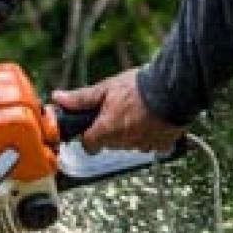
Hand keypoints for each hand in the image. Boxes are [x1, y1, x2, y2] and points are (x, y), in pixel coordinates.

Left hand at [51, 68, 182, 153]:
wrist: (175, 86)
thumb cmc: (139, 87)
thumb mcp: (105, 89)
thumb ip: (80, 99)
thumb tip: (58, 99)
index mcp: (106, 131)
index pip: (88, 144)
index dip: (89, 134)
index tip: (94, 125)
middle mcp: (123, 142)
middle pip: (109, 143)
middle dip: (111, 130)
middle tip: (119, 111)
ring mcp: (143, 145)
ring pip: (129, 144)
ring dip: (130, 132)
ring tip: (138, 112)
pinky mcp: (162, 145)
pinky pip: (151, 145)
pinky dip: (150, 135)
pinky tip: (153, 120)